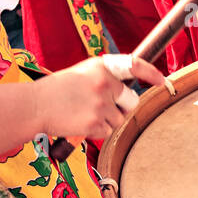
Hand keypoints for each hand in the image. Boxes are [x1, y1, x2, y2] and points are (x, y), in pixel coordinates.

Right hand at [40, 53, 164, 140]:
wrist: (35, 105)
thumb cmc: (57, 90)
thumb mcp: (82, 74)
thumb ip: (104, 79)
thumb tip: (125, 92)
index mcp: (102, 67)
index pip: (134, 65)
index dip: (151, 73)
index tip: (162, 81)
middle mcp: (104, 83)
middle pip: (131, 101)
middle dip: (121, 107)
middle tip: (101, 107)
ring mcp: (101, 104)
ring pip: (119, 119)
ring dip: (107, 121)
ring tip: (84, 113)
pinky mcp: (95, 123)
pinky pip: (107, 132)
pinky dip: (97, 131)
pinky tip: (80, 122)